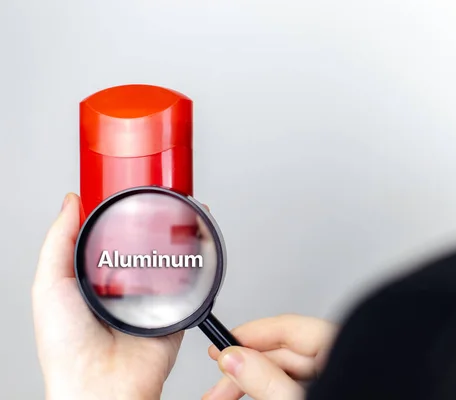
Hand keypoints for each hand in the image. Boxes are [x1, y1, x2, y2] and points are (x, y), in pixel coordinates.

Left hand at [32, 193, 182, 399]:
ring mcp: (151, 301)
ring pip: (169, 263)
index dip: (117, 217)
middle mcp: (124, 289)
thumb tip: (70, 203)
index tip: (126, 194)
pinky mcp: (176, 313)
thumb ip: (58, 242)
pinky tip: (196, 251)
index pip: (108, 240)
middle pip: (143, 248)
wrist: (102, 386)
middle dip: (153, 225)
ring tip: (182, 218)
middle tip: (160, 201)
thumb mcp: (49, 286)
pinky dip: (195, 270)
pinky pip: (191, 288)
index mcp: (93, 281)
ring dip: (178, 243)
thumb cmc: (67, 349)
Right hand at [202, 314, 336, 399]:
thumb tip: (234, 358)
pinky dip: (267, 389)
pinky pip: (291, 383)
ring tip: (223, 397)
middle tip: (217, 386)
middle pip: (280, 352)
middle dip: (244, 367)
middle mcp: (336, 355)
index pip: (286, 327)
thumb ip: (266, 379)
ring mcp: (332, 373)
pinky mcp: (325, 388)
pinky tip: (247, 394)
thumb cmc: (353, 399)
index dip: (248, 335)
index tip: (221, 346)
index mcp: (336, 345)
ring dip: (250, 381)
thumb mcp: (297, 397)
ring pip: (283, 370)